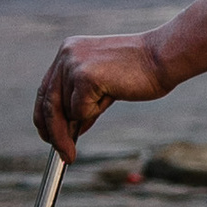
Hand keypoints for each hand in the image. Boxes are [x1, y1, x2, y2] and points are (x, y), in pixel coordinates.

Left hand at [34, 30, 171, 158]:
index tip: (47, 137)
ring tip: (109, 96)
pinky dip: (94, 112)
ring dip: (86, 116)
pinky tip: (112, 93)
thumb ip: (83, 102)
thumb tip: (70, 131)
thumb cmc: (139, 72)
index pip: (45, 90)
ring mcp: (72, 63)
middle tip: (65, 155)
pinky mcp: (84, 76)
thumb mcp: (103, 86)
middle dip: (55, 133)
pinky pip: (79, 111)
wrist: (162, 57)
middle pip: (47, 103)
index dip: (44, 117)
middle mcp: (65, 54)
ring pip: (66, 110)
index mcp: (68, 51)